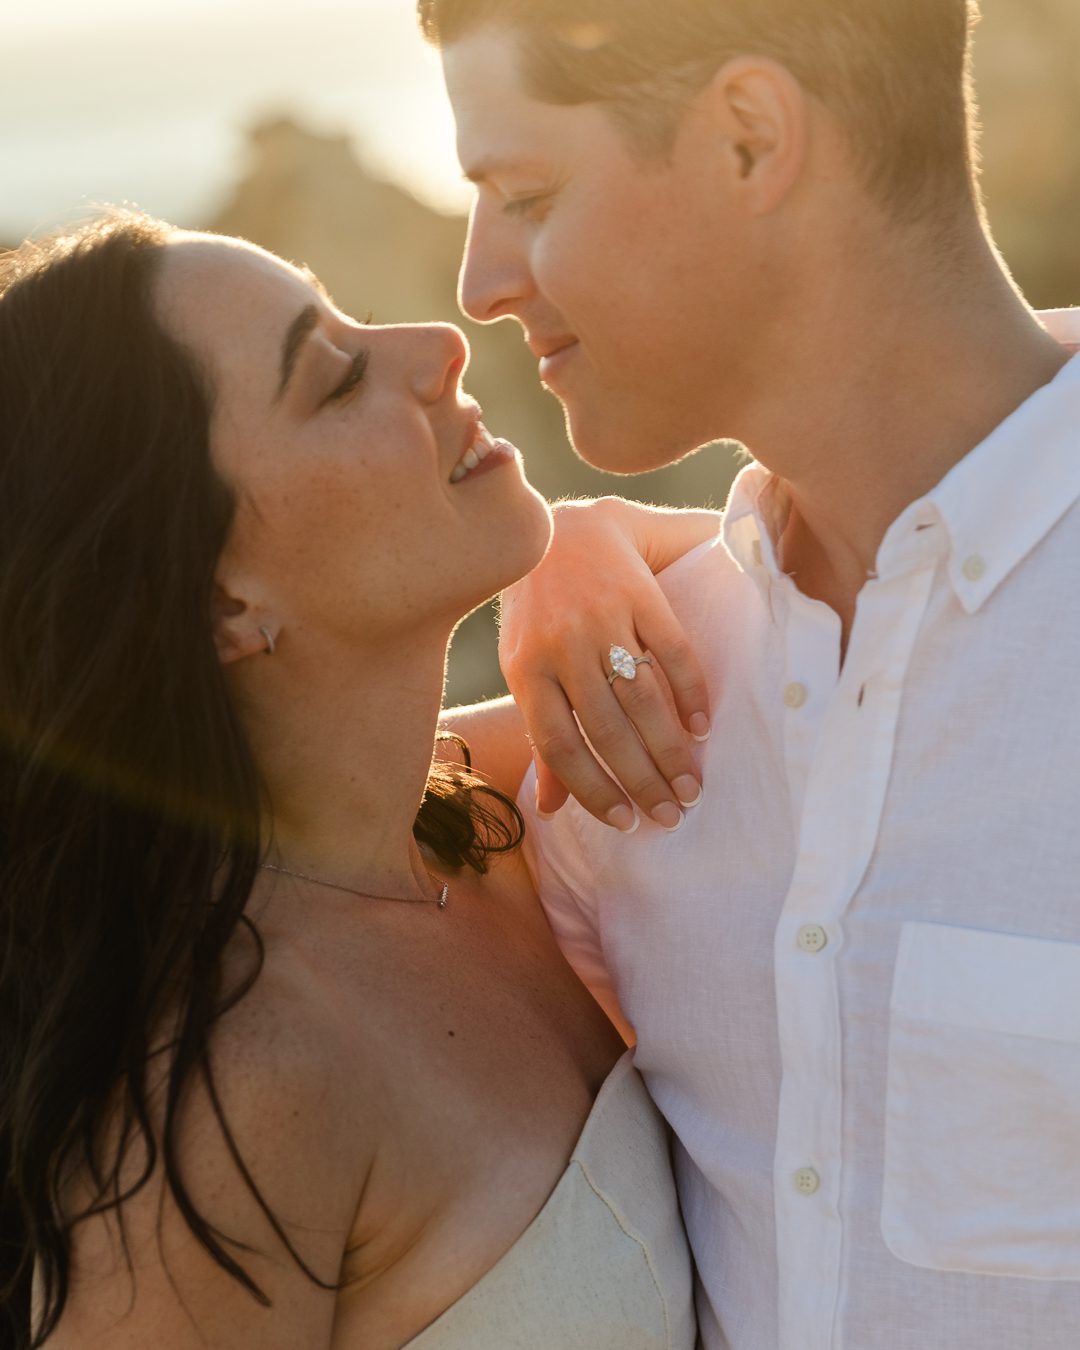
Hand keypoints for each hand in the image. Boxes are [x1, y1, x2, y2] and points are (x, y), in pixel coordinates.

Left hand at [499, 497, 718, 829]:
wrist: (561, 529)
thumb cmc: (538, 612)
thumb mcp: (524, 667)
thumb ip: (540, 734)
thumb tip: (553, 809)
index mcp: (527, 670)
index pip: (559, 745)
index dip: (593, 789)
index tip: (626, 821)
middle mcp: (562, 647)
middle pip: (606, 729)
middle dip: (642, 779)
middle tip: (672, 814)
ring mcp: (602, 619)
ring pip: (642, 698)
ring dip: (671, 749)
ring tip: (691, 786)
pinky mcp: (639, 595)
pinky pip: (673, 652)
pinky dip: (691, 693)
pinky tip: (703, 728)